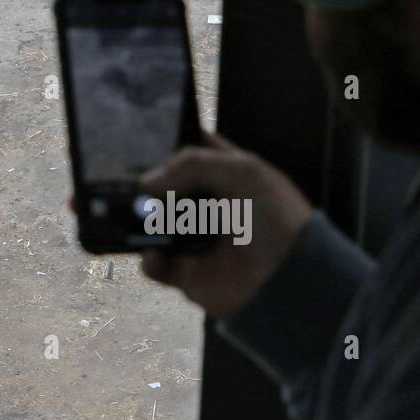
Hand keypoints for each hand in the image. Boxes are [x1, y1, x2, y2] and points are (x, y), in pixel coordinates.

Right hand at [136, 133, 312, 320]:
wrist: (291, 278)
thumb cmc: (276, 218)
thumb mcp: (244, 173)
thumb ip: (193, 164)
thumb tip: (147, 182)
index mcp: (223, 176)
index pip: (191, 154)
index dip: (169, 147)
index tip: (144, 141)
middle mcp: (206, 205)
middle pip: (164, 189)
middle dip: (144, 186)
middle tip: (129, 183)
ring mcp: (194, 239)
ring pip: (154, 226)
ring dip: (141, 221)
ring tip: (136, 217)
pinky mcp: (187, 272)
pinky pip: (156, 265)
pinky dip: (148, 261)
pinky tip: (152, 254)